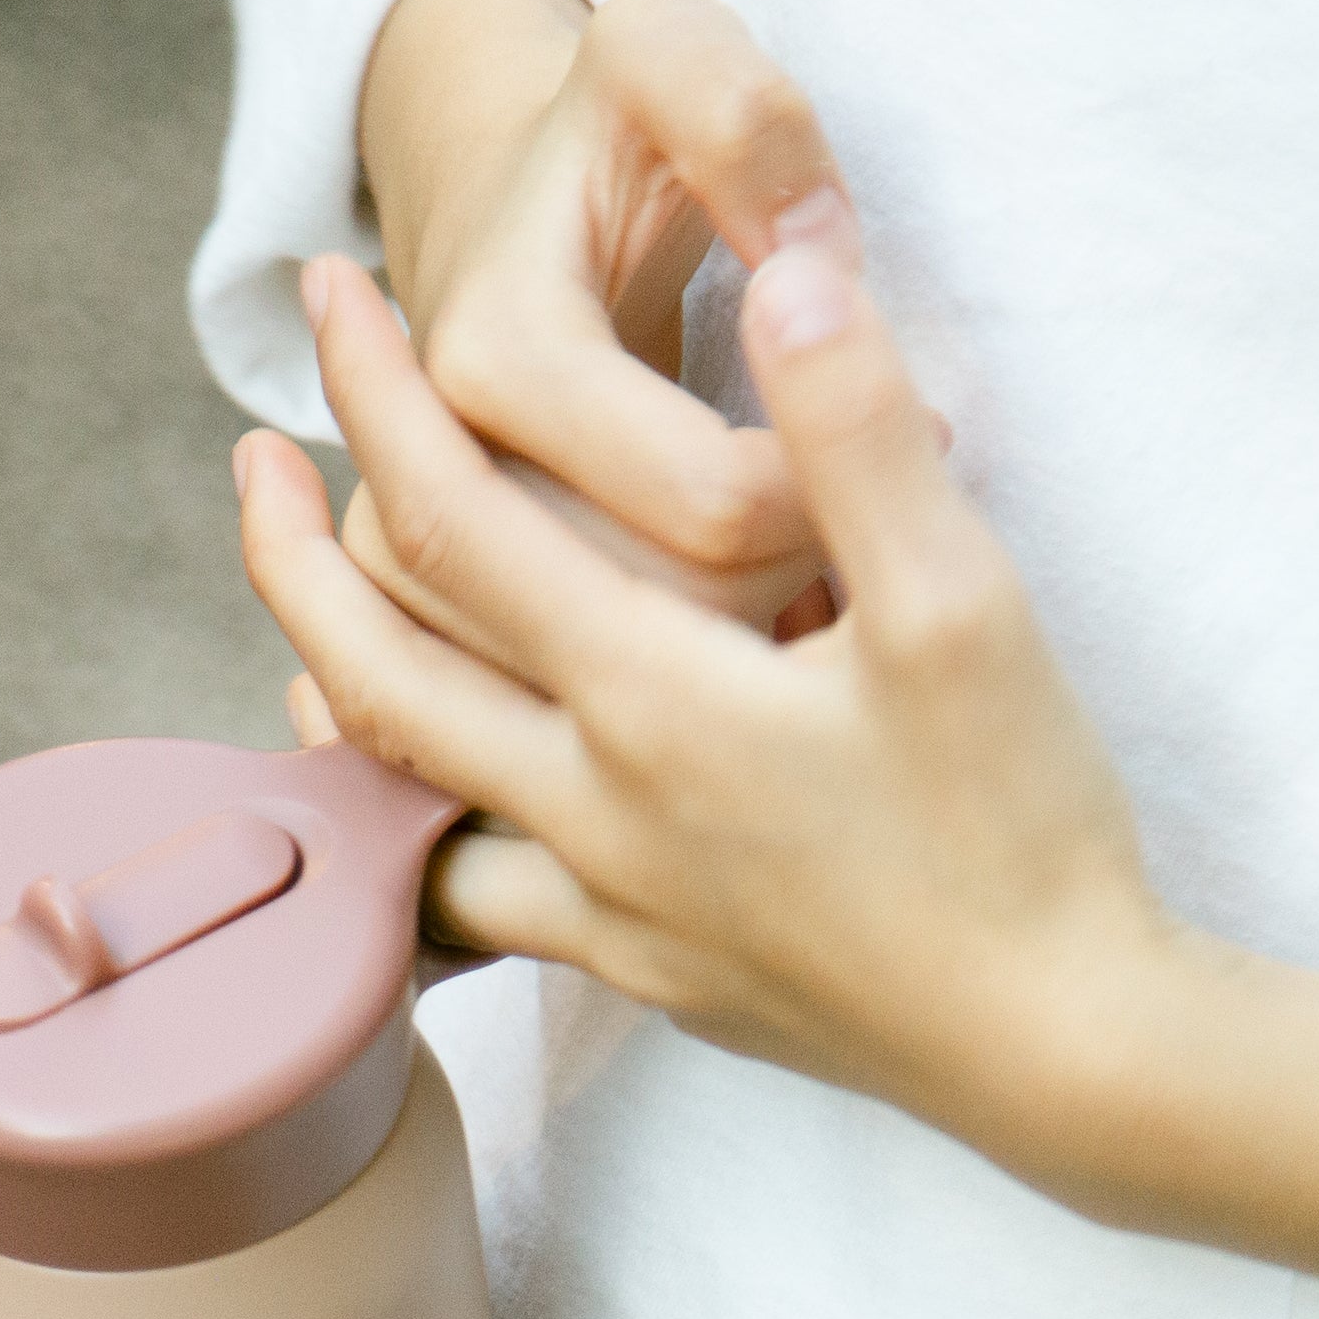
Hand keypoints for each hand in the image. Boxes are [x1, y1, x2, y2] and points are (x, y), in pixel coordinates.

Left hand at [238, 212, 1318, 1318]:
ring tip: (316, 634)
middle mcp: (594, 812)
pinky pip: (485, 902)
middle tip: (253, 462)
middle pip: (376, 670)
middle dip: (292, 552)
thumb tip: (787, 270)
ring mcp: (611, 910)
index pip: (458, 521)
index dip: (380, 398)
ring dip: (339, 702)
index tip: (334, 303)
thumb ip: (860, 434)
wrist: (1064, 1048)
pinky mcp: (652, 976)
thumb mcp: (964, 604)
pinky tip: (445, 804)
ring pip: (409, 803)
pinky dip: (428, 835)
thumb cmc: (1023, 828)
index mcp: (652, 702)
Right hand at [343, 0, 850, 643]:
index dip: (837, 481)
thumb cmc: (610, 141)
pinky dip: (684, 672)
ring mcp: (425, 560)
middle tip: (862, 511)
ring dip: (748, 635)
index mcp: (495, 352)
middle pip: (671, 611)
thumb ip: (747, 127)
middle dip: (797, 572)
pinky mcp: (445, 616)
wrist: (507, 211)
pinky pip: (584, 701)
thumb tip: (810, 256)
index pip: (710, 501)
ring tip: (816, 558)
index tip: (911, 428)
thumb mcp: (670, 66)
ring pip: (630, 682)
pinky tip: (753, 613)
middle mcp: (434, 472)